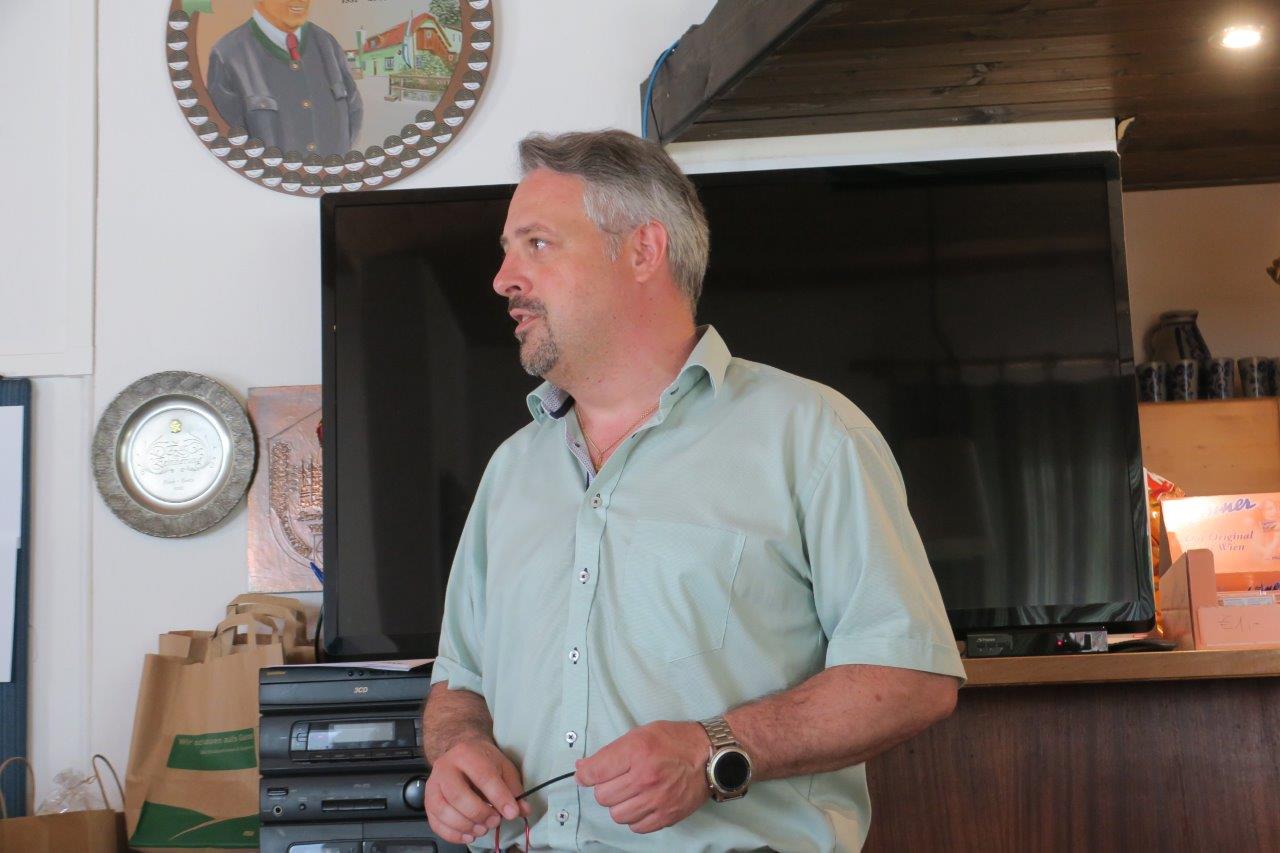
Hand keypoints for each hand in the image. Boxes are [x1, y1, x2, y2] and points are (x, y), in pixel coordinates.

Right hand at [425, 737, 530, 844]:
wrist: (459, 754)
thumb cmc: (482, 761)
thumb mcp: (503, 767)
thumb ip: (513, 789)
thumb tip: (521, 809)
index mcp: (466, 754)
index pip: (483, 777)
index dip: (499, 797)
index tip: (512, 812)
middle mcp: (445, 768)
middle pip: (458, 795)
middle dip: (479, 813)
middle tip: (495, 821)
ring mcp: (433, 785)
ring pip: (443, 810)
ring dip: (465, 826)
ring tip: (483, 829)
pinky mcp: (428, 802)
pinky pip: (435, 823)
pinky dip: (453, 834)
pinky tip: (469, 835)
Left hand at [575, 721, 709, 833]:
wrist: (710, 755)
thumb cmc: (676, 741)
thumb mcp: (642, 733)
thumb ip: (612, 751)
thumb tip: (584, 769)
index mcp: (637, 751)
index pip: (595, 771)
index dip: (585, 774)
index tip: (585, 774)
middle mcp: (645, 777)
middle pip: (603, 796)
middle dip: (604, 788)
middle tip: (616, 780)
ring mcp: (656, 799)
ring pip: (617, 815)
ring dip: (619, 804)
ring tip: (631, 793)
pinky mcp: (666, 816)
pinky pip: (636, 827)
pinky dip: (635, 818)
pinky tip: (642, 804)